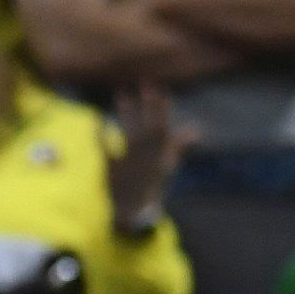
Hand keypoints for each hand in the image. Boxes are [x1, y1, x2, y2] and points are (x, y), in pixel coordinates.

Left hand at [106, 85, 193, 226]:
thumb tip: (197, 129)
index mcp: (161, 156)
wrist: (134, 211)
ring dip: (127, 114)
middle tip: (147, 83)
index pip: (163, 127)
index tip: (160, 89)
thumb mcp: (167, 165)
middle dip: (149, 106)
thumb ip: (178, 145)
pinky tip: (97, 120)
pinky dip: (101, 136)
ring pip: (130, 134)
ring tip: (122, 94)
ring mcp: (130, 163)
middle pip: (149, 127)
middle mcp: (147, 158)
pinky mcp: (112, 169)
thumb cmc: (151, 184)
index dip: (161, 108)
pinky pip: (106, 151)